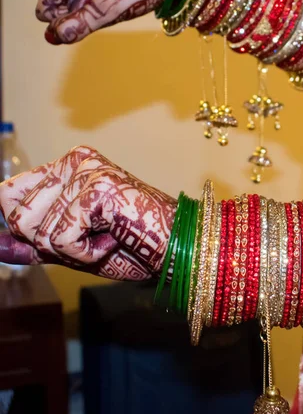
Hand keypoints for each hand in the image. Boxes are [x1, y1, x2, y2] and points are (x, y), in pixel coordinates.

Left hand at [0, 146, 174, 279]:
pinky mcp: (96, 188)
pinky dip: (85, 253)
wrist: (175, 250)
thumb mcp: (72, 247)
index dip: (26, 230)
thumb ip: (31, 243)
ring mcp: (86, 171)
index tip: (67, 236)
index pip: (7, 196)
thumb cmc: (132, 245)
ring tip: (106, 236)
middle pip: (15, 216)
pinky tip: (113, 239)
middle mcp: (73, 160)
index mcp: (66, 166)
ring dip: (70, 250)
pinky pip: (60, 239)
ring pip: (35, 230)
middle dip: (50, 242)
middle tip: (92, 237)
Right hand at [36, 0, 196, 44]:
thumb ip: (79, 24)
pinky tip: (121, 1)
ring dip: (94, 13)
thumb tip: (55, 37)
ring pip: (77, 2)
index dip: (63, 22)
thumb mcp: (108, 9)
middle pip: (61, 4)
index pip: (45, 7)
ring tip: (118, 3)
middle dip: (81, 16)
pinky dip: (102, 6)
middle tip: (109, 9)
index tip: (90, 23)